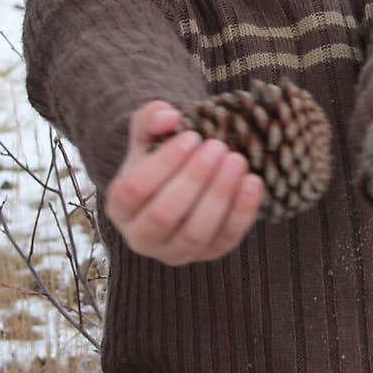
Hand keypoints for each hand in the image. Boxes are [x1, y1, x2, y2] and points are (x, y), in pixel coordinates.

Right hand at [104, 100, 264, 265]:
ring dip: (219, 196)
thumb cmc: (159, 155)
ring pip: (195, 234)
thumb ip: (151, 118)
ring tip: (236, 160)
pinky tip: (252, 182)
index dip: (164, 163)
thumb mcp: (148, 134)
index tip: (192, 136)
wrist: (181, 181)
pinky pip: (225, 239)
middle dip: (193, 180)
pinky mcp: (208, 255)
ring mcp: (175, 252)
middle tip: (217, 147)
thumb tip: (170, 116)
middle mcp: (141, 237)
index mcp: (119, 207)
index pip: (134, 190)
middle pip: (163, 216)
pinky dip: (242, 212)